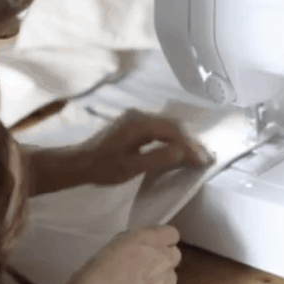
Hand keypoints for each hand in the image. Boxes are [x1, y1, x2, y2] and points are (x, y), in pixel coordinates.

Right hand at [58, 226, 182, 283]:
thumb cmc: (95, 273)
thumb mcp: (112, 246)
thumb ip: (132, 244)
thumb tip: (137, 249)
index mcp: (150, 239)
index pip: (171, 233)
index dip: (161, 240)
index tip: (151, 246)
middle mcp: (164, 258)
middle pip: (174, 255)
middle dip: (162, 259)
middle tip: (143, 267)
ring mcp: (166, 282)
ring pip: (170, 276)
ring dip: (159, 279)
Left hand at [79, 109, 211, 185]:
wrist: (78, 163)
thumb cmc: (102, 168)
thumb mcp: (131, 168)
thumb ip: (158, 158)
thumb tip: (182, 151)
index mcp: (138, 124)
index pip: (173, 131)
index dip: (190, 145)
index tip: (203, 160)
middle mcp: (139, 116)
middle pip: (173, 124)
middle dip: (190, 141)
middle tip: (205, 157)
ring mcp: (136, 118)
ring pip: (167, 125)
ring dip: (183, 139)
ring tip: (196, 154)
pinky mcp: (133, 123)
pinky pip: (159, 127)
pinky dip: (172, 137)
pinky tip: (178, 148)